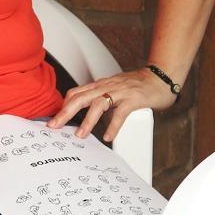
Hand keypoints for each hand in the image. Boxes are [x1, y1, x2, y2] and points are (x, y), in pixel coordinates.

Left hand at [46, 67, 177, 141]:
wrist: (160, 78)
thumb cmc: (137, 86)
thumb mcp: (114, 90)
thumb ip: (101, 99)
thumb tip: (88, 116)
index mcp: (100, 85)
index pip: (76, 93)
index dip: (64, 105)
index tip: (54, 119)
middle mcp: (107, 86)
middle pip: (81, 97)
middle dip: (65, 112)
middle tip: (54, 126)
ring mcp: (120, 92)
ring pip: (98, 104)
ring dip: (87, 120)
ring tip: (80, 135)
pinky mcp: (134, 99)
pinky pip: (121, 113)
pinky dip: (113, 125)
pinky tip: (109, 136)